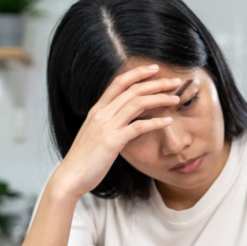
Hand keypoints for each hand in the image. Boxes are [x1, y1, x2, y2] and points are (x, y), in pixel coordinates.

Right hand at [51, 64, 179, 200]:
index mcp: (96, 110)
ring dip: (160, 98)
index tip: (154, 69)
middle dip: (156, 83)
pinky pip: (138, 126)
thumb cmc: (84, 158)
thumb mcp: (94, 133)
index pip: (119, 82)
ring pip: (137, 103)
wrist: (70, 177)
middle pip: (132, 90)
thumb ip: (107, 122)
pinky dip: (156, 122)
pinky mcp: (112, 142)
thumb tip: (123, 117)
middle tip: (175, 81)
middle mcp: (101, 114)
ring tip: (176, 98)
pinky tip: (168, 121)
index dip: (137, 73)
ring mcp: (106, 126)